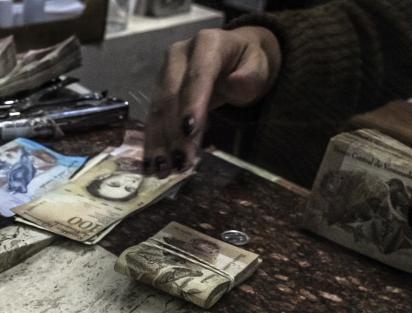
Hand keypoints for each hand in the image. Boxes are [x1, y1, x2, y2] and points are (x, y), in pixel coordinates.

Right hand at [144, 26, 281, 177]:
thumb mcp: (259, 66)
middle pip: (172, 96)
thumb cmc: (248, 63)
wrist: (233, 56)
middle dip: (173, 133)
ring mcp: (164, 72)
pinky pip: (152, 119)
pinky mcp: (157, 91)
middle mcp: (179, 55)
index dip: (192, 103)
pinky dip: (153, 143)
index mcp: (207, 43)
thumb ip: (251, 75)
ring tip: (162, 170)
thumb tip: (237, 83)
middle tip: (177, 163)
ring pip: (158, 111)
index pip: (198, 75)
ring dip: (159, 143)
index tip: (189, 131)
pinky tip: (152, 164)